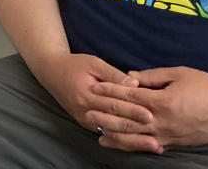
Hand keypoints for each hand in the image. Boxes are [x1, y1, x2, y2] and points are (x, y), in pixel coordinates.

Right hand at [34, 53, 152, 136]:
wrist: (51, 73)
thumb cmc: (74, 65)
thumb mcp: (93, 63)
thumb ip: (113, 74)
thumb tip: (134, 83)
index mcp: (86, 94)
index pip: (113, 104)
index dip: (132, 110)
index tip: (150, 114)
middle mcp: (85, 111)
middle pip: (114, 122)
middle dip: (136, 129)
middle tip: (156, 134)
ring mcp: (85, 119)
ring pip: (111, 133)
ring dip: (132, 140)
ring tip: (151, 144)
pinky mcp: (87, 123)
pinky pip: (106, 133)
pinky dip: (123, 139)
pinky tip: (138, 143)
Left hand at [87, 66, 207, 152]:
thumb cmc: (207, 86)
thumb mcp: (179, 73)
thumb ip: (152, 76)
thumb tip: (130, 77)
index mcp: (163, 101)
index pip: (129, 96)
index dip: (111, 90)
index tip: (95, 86)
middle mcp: (163, 121)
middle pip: (128, 120)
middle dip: (106, 115)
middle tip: (87, 111)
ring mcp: (170, 135)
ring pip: (136, 138)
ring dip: (115, 135)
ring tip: (97, 132)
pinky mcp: (177, 144)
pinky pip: (150, 147)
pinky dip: (134, 146)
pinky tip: (122, 145)